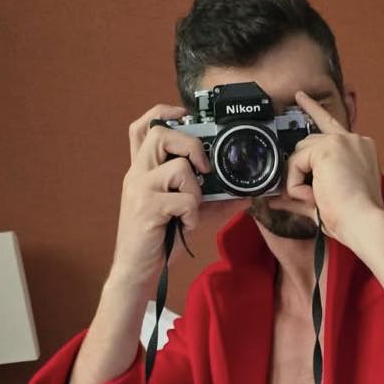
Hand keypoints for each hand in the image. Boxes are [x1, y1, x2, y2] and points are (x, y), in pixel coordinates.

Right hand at [112, 104, 241, 286]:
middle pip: (160, 132)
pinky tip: (185, 227)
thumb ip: (213, 201)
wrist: (138, 271)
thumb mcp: (188, 215)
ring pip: (178, 167)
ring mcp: (139, 189)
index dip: (163, 112)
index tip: (186, 118)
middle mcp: (137, 174)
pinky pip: (184, 200)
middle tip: (203, 169)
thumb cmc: (160, 241)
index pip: (142, 127)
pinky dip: (193, 215)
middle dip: (190, 144)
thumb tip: (247, 194)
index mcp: (142, 170)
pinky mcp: (146, 208)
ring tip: (190, 211)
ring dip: (195, 190)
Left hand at [284, 90, 383, 246]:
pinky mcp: (328, 148)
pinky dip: (297, 184)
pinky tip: (313, 196)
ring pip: (301, 154)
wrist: (364, 223)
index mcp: (359, 149)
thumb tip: (275, 199)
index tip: (300, 97)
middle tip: (304, 195)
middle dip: (298, 166)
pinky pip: (296, 163)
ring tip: (314, 200)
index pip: (331, 125)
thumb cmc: (352, 218)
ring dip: (299, 181)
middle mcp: (353, 140)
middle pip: (309, 142)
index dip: (313, 111)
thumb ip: (299, 197)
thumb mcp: (323, 203)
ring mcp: (341, 141)